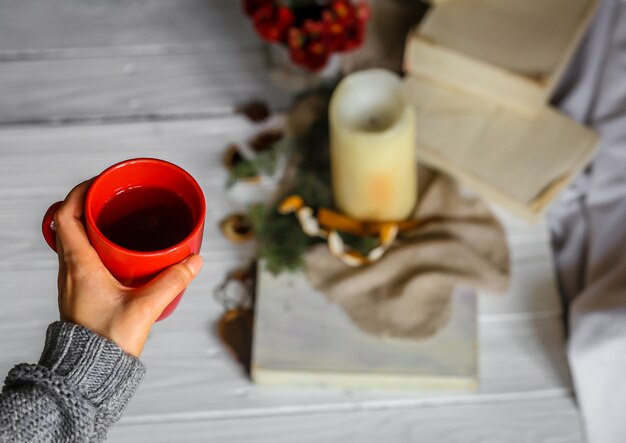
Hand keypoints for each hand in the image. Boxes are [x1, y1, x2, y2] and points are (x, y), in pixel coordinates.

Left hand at [52, 180, 202, 356]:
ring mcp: (72, 281)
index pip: (66, 216)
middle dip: (90, 205)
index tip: (101, 182)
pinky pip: (81, 257)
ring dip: (91, 225)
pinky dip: (95, 245)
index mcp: (79, 266)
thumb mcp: (145, 307)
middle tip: (115, 198)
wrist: (90, 372)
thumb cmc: (108, 341)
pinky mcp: (80, 291)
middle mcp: (70, 269)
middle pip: (69, 224)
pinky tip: (119, 253)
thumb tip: (194, 260)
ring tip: (119, 220)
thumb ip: (172, 281)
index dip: (79, 193)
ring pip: (74, 240)